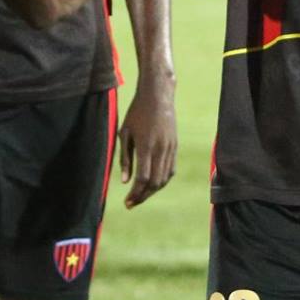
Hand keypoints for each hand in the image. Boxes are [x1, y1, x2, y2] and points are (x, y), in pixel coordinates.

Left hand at [117, 76, 178, 207]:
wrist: (158, 96)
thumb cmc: (136, 113)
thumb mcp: (125, 134)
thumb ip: (125, 159)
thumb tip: (124, 182)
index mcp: (146, 145)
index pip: (143, 178)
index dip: (135, 193)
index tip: (127, 202)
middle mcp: (161, 149)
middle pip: (155, 182)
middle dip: (143, 196)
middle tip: (131, 203)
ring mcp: (170, 148)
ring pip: (164, 178)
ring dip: (152, 191)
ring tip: (140, 196)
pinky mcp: (175, 146)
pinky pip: (170, 170)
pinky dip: (162, 180)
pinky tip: (152, 185)